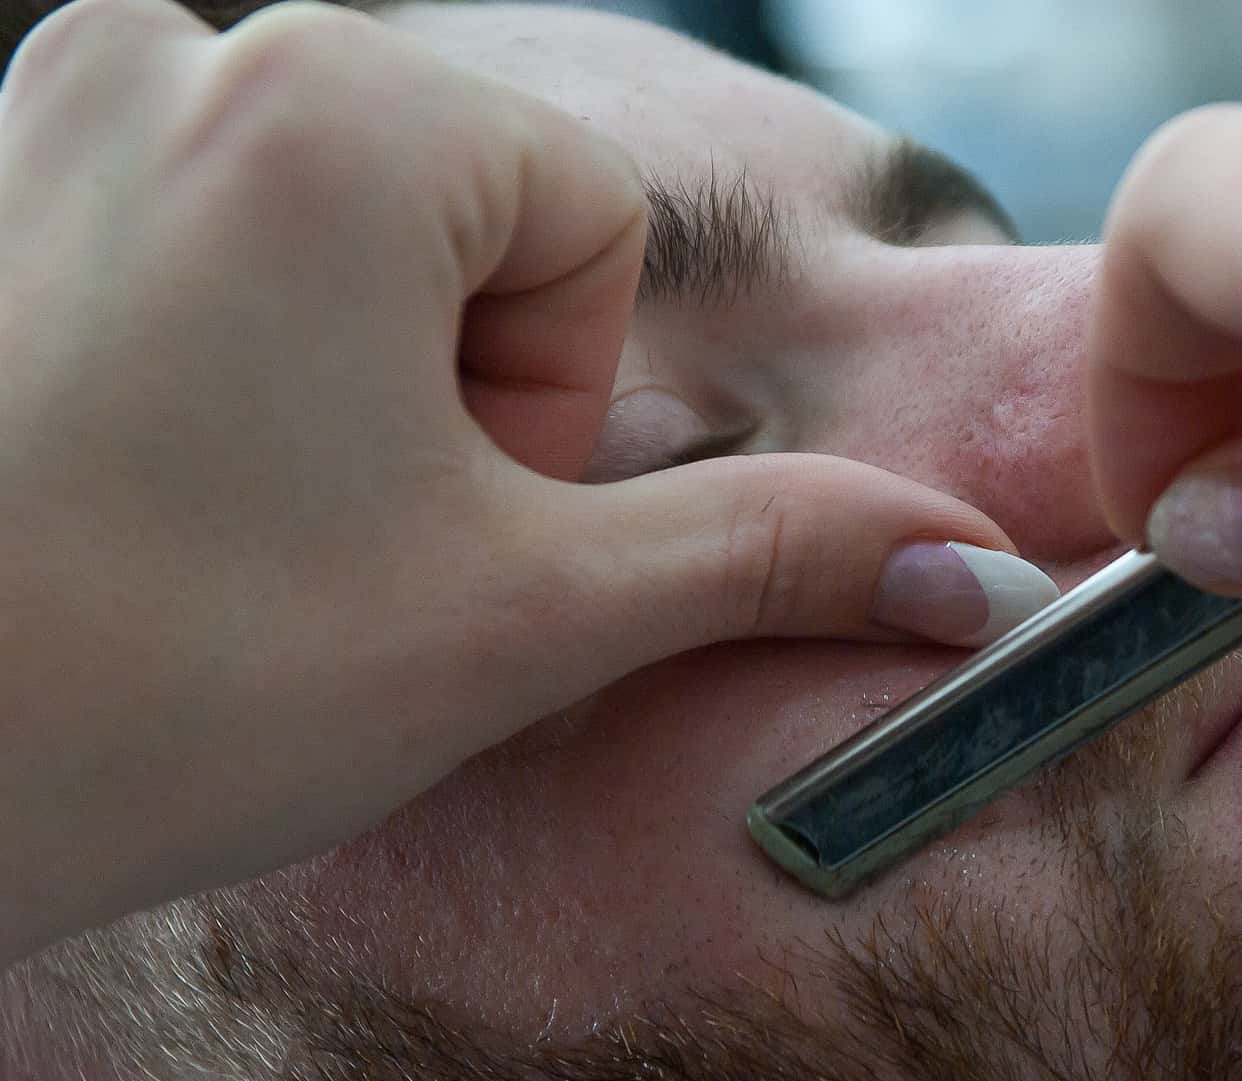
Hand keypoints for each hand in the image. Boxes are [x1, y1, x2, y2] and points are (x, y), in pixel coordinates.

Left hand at [0, 0, 1032, 959]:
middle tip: (335, 539)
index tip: (435, 523)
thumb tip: (980, 573)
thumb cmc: (174, 686)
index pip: (592, 227)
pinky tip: (149, 478)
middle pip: (469, 216)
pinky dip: (230, 350)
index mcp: (339, 107)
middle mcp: (180, 44)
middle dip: (454, 394)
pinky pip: (206, 228)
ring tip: (237, 516)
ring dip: (348, 380)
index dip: (556, 412)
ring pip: (340, 227)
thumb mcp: (529, 614)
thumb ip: (774, 554)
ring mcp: (51, 96)